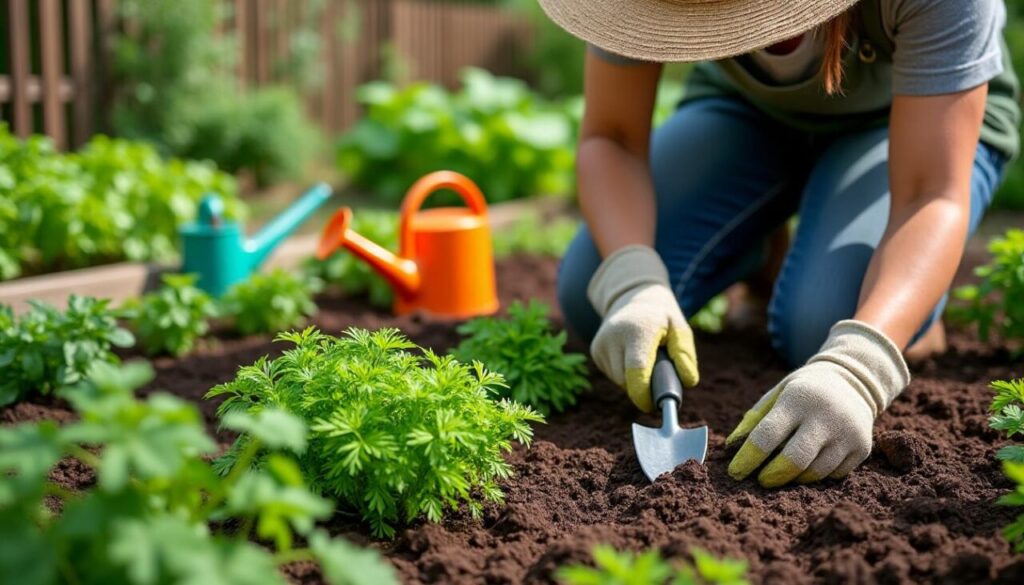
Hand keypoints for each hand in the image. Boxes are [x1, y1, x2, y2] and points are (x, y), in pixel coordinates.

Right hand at [587, 245, 698, 411]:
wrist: (633, 297)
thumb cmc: (661, 317)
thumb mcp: (680, 328)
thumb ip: (685, 354)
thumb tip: (688, 382)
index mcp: (637, 331)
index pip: (636, 370)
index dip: (644, 394)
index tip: (653, 405)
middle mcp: (614, 336)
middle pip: (627, 380)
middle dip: (643, 387)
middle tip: (657, 376)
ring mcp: (601, 343)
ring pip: (619, 380)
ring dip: (633, 380)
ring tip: (645, 361)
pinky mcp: (596, 350)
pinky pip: (612, 375)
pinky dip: (624, 374)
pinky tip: (631, 357)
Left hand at [726, 320, 909, 486]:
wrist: (853, 381)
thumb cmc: (803, 392)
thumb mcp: (777, 394)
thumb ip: (754, 419)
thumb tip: (731, 447)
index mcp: (798, 398)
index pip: (767, 434)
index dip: (748, 458)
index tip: (735, 472)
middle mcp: (826, 415)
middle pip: (795, 459)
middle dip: (773, 476)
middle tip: (761, 480)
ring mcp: (848, 433)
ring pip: (816, 472)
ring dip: (794, 478)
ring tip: (784, 473)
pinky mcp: (862, 448)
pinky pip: (834, 475)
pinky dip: (817, 476)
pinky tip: (809, 466)